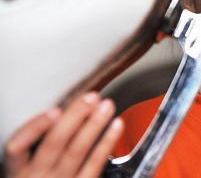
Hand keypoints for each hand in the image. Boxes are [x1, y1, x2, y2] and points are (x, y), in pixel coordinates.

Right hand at [5, 92, 123, 177]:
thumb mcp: (32, 165)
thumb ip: (43, 142)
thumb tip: (69, 109)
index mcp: (20, 169)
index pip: (18, 146)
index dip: (35, 127)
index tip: (54, 110)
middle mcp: (37, 176)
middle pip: (55, 142)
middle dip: (75, 116)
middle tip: (91, 97)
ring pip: (77, 150)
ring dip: (94, 124)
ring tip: (106, 106)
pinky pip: (95, 163)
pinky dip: (107, 142)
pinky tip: (115, 125)